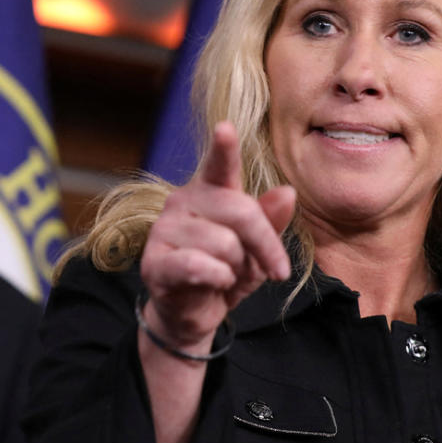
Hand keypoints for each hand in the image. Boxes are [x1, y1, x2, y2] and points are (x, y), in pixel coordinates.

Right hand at [140, 121, 295, 350]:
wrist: (193, 314)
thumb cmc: (226, 273)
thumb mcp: (257, 249)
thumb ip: (270, 221)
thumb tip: (287, 192)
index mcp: (210, 191)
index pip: (219, 165)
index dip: (223, 147)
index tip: (225, 128)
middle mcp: (183, 201)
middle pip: (240, 212)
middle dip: (266, 246)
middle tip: (276, 271)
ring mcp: (164, 230)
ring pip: (224, 244)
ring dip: (237, 269)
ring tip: (227, 276)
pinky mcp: (154, 261)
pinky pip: (198, 265)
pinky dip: (217, 279)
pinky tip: (212, 284)